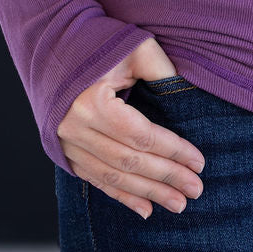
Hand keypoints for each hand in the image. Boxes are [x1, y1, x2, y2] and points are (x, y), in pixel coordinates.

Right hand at [56, 35, 205, 219]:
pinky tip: (145, 209)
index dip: (172, 151)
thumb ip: (162, 71)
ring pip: (113, 177)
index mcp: (92, 102)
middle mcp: (75, 128)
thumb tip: (189, 98)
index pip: (141, 136)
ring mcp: (66, 143)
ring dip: (148, 193)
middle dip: (166, 178)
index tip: (199, 162)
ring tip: (178, 204)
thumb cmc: (98, 41)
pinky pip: (96, 179)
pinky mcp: (65, 151)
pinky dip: (121, 196)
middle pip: (129, 162)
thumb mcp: (135, 47)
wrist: (53, 44)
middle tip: (196, 190)